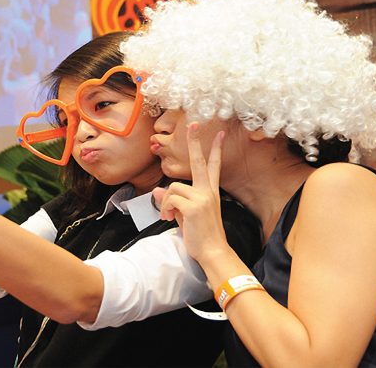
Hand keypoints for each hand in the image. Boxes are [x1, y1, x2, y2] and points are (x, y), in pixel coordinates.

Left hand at [154, 123, 228, 262]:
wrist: (213, 252)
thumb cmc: (202, 235)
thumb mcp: (185, 215)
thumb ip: (174, 202)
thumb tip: (157, 192)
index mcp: (210, 192)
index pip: (213, 166)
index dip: (215, 149)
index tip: (218, 134)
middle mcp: (208, 191)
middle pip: (199, 161)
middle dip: (195, 141)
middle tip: (193, 124)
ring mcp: (203, 197)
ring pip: (173, 187)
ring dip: (167, 203)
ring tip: (170, 217)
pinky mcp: (195, 206)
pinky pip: (170, 199)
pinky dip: (166, 209)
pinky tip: (171, 219)